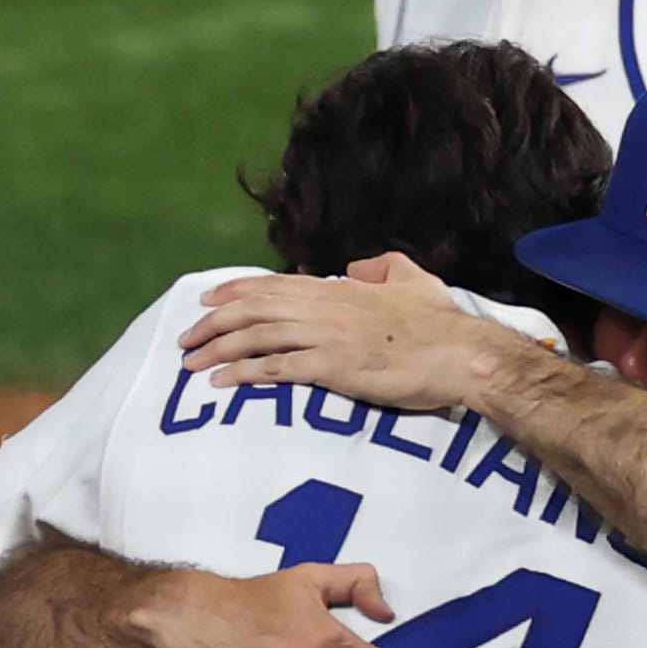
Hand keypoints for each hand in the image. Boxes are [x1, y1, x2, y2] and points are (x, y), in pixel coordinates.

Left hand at [176, 253, 510, 410]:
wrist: (460, 355)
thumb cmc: (440, 324)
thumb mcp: (412, 279)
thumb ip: (382, 266)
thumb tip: (357, 267)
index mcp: (340, 289)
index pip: (274, 284)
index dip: (235, 291)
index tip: (207, 300)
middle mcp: (325, 308)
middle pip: (254, 309)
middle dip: (213, 322)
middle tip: (186, 337)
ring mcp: (326, 337)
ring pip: (257, 336)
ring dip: (218, 348)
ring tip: (192, 363)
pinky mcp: (332, 369)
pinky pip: (277, 368)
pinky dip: (245, 373)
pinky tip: (223, 381)